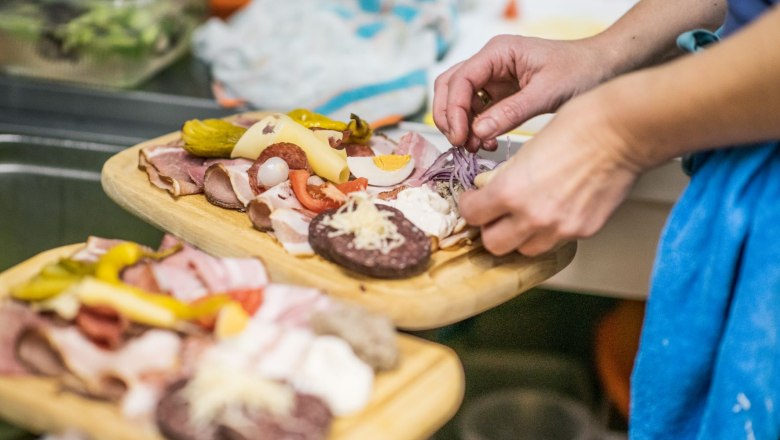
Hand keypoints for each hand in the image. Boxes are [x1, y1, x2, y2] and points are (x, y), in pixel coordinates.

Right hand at [433, 35, 612, 151]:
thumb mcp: (547, 93)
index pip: (460, 79)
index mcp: (499, 52)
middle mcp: (491, 62)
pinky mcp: (500, 94)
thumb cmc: (581, 70)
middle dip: (449, 117)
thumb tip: (478, 131)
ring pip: (459, 101)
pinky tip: (488, 142)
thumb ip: (511, 112)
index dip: (454, 109)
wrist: (603, 69)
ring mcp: (493, 78)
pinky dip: (475, 129)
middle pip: (450, 87)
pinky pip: (476, 112)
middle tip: (460, 143)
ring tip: (476, 146)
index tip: (459, 135)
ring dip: (461, 125)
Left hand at [458, 95, 640, 255]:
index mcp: (511, 191)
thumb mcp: (525, 149)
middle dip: (491, 228)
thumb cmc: (578, 127)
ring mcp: (560, 228)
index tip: (474, 199)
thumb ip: (504, 177)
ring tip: (525, 214)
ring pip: (524, 249)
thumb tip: (489, 189)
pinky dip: (548, 231)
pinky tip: (553, 209)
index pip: (472, 215)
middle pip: (494, 244)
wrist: (622, 131)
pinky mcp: (584, 231)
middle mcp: (534, 217)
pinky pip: (555, 241)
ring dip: (519, 235)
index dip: (470, 205)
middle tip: (494, 213)